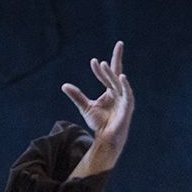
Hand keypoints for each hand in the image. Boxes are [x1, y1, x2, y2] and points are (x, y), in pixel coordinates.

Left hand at [62, 41, 133, 158]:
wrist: (106, 139)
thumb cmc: (99, 123)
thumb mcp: (85, 107)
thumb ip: (77, 96)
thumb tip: (64, 85)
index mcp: (111, 91)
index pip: (107, 76)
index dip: (100, 69)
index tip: (93, 61)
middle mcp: (119, 93)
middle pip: (115, 74)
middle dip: (115, 60)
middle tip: (110, 53)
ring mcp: (124, 99)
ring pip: (118, 83)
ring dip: (111, 74)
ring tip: (104, 64)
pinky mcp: (128, 106)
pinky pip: (128, 94)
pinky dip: (125, 85)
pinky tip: (122, 77)